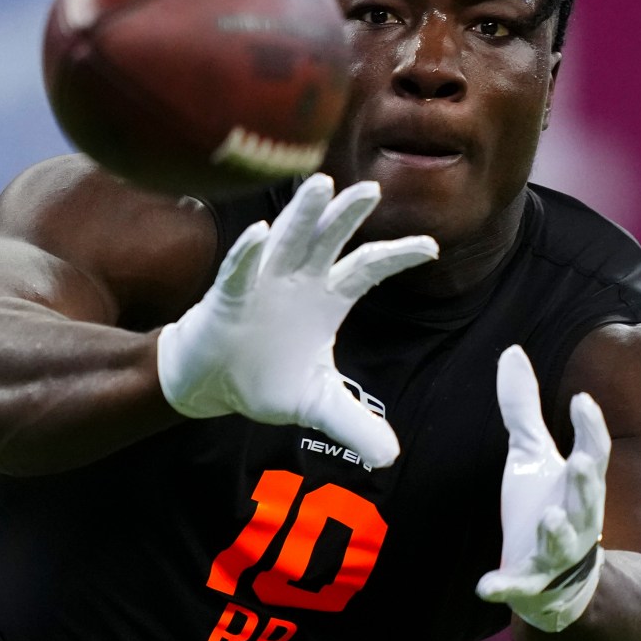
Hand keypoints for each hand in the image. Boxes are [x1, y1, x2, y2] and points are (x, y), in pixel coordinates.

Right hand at [156, 174, 436, 467]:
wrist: (209, 384)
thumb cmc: (263, 379)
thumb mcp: (315, 405)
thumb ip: (352, 423)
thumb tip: (391, 456)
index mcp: (326, 298)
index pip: (367, 268)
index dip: (395, 256)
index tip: (432, 247)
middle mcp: (298, 280)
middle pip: (329, 240)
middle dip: (348, 216)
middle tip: (373, 190)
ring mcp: (262, 283)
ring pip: (286, 240)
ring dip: (302, 215)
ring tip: (321, 184)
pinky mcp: (228, 297)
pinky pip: (240, 271)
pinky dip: (249, 253)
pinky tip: (259, 231)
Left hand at [476, 344, 608, 630]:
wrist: (555, 579)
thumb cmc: (545, 505)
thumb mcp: (532, 455)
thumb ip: (523, 408)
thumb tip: (512, 350)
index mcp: (579, 484)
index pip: (594, 452)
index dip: (591, 428)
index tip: (582, 401)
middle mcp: (576, 517)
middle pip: (587, 498)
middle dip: (584, 481)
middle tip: (579, 462)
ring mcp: (556, 553)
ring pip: (560, 542)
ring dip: (555, 532)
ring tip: (547, 519)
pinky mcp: (531, 582)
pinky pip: (519, 586)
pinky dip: (504, 587)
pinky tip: (485, 586)